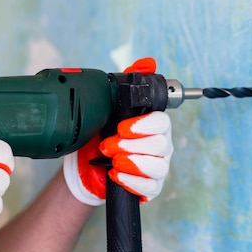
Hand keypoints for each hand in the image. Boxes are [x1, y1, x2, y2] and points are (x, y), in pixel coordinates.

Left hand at [63, 58, 172, 204]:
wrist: (89, 165)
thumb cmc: (104, 134)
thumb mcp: (109, 107)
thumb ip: (128, 84)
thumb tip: (148, 64)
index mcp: (155, 126)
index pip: (162, 122)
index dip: (143, 125)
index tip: (121, 127)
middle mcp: (161, 146)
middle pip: (160, 145)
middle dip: (131, 145)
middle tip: (109, 145)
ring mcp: (158, 167)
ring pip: (158, 167)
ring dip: (132, 163)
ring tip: (113, 161)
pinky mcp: (151, 187)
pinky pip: (150, 187)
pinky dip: (132, 181)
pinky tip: (116, 175)